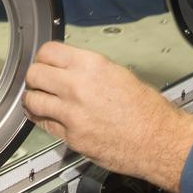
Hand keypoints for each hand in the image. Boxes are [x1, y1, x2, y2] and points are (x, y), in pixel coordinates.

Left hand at [22, 41, 192, 192]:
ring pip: (33, 100)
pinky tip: (46, 116)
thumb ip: (89, 71)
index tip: (45, 62)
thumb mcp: (119, 74)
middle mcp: (77, 86)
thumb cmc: (148, 110)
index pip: (48, 52)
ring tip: (39, 100)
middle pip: (35, 74)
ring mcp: (72, 114)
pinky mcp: (71, 137)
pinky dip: (42, 120)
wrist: (159, 140)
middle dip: (35, 77)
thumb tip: (71, 70)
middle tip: (40, 81)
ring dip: (34, 99)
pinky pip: (44, 125)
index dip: (44, 57)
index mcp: (92, 66)